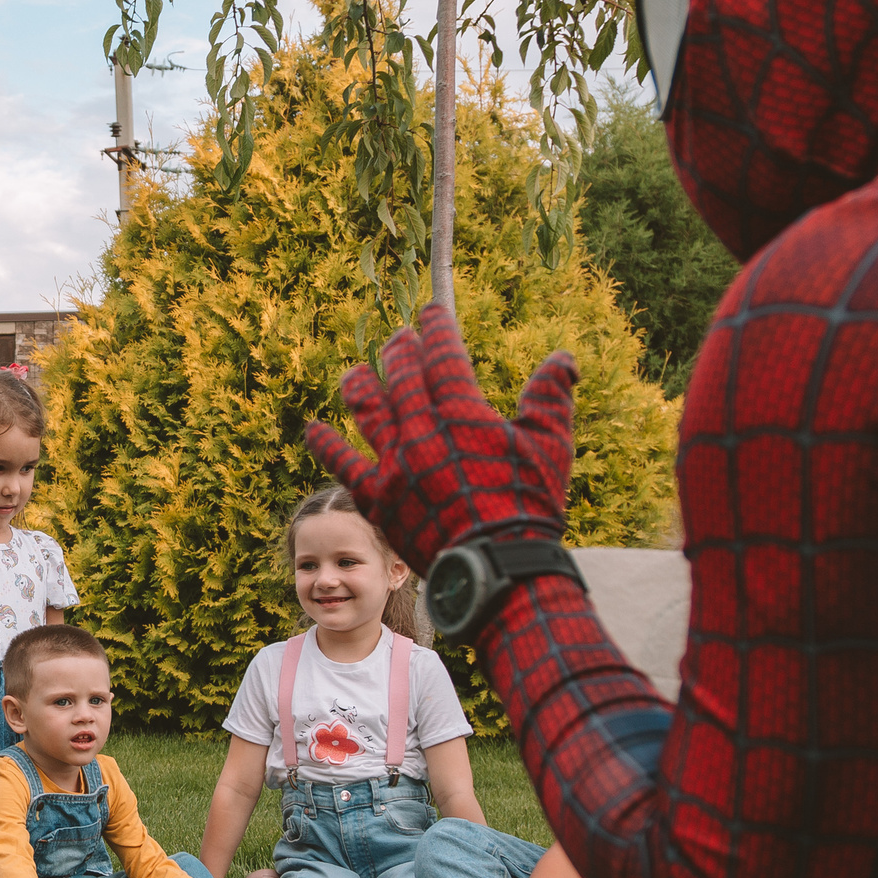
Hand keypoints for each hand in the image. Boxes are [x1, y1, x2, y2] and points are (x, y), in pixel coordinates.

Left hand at [303, 304, 576, 574]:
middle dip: (400, 352)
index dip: (436, 330)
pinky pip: (344, 464)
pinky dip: (327, 444)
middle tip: (398, 339)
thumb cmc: (530, 505)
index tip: (431, 313)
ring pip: (367, 411)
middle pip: (401, 377)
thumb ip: (552, 398)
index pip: (443, 356)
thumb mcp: (552, 446)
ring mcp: (394, 464)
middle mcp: (420, 430)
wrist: (496, 565)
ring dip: (359, 387)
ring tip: (355, 373)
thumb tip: (563, 359)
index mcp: (460, 412)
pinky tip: (314, 430)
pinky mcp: (377, 497)